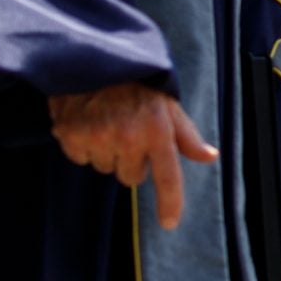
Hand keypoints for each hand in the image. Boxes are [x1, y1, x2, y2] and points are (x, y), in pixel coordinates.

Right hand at [49, 84, 217, 228]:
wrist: (94, 57)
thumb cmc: (136, 84)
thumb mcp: (168, 104)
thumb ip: (187, 135)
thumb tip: (210, 156)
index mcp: (157, 131)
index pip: (167, 177)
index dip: (169, 203)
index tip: (168, 224)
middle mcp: (129, 137)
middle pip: (131, 177)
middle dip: (131, 160)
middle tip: (127, 130)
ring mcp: (98, 138)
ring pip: (105, 168)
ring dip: (106, 152)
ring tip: (107, 122)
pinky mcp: (70, 136)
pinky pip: (81, 158)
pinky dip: (83, 145)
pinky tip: (88, 122)